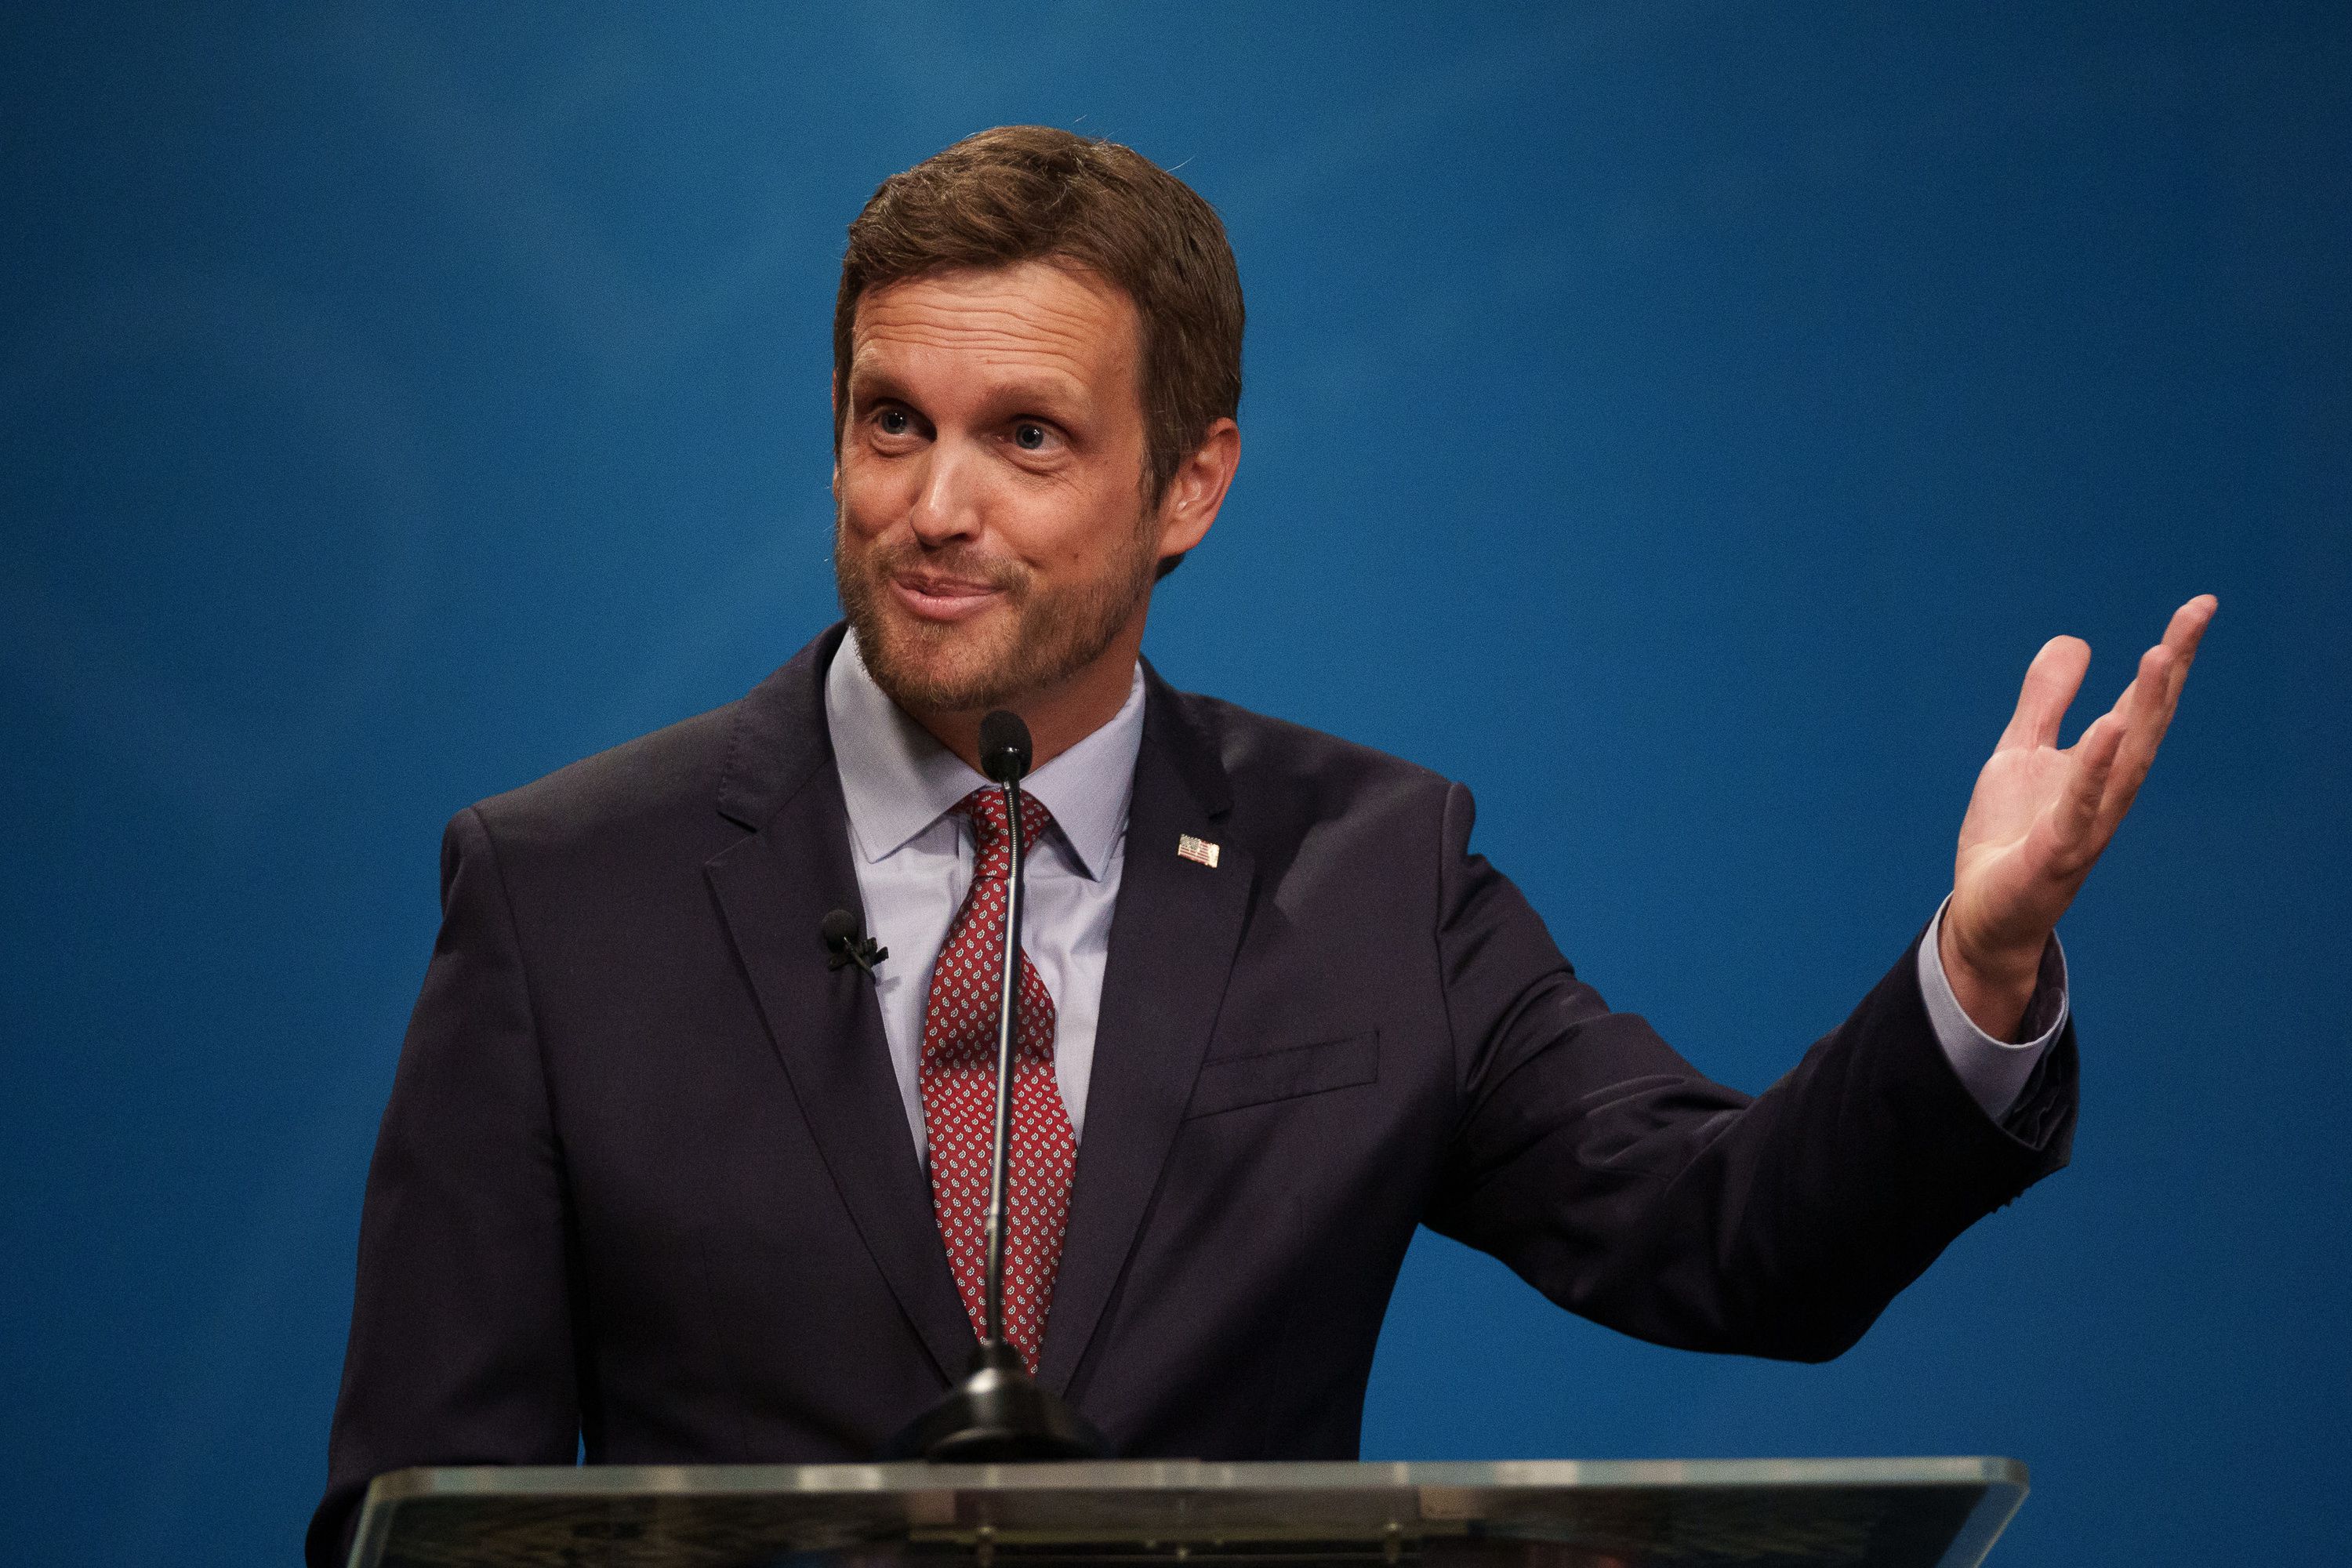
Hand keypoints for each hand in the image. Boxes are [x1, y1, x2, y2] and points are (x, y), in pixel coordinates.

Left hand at [1942, 595, 2216, 1037]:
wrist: (1985, 911)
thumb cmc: (2010, 835)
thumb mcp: (2020, 752)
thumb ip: (2046, 701)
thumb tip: (2076, 640)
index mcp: (2101, 765)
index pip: (2142, 703)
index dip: (2171, 655)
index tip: (2200, 605)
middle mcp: (2107, 791)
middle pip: (2148, 722)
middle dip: (2172, 669)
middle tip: (2197, 614)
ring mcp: (2086, 823)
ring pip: (2126, 762)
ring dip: (2145, 709)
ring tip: (2160, 655)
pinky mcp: (2054, 853)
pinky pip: (2080, 807)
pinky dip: (2096, 769)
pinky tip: (2109, 730)